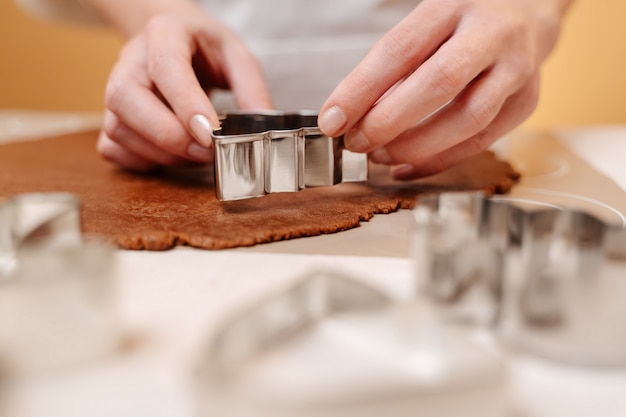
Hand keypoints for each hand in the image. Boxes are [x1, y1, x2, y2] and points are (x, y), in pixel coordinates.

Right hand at [97, 8, 272, 170]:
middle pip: (127, 99)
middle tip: (207, 152)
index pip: (166, 68)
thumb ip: (251, 87)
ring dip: (160, 154)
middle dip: (169, 137)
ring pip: (119, 129)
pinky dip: (141, 161)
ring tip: (195, 154)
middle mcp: (131, 60)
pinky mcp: (111, 117)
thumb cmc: (205, 48)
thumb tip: (261, 124)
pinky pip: (113, 148)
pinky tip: (169, 156)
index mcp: (164, 33)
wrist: (175, 40)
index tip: (211, 135)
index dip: (186, 105)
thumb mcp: (236, 55)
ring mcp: (115, 90)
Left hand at [319, 0, 570, 178]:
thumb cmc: (462, 17)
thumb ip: (392, 63)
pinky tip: (406, 166)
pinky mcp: (526, 102)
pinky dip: (438, 161)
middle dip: (389, 122)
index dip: (360, 90)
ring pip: (467, 119)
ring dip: (415, 147)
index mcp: (454, 5)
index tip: (332, 120)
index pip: (400, 50)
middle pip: (439, 84)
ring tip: (379, 156)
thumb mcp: (425, 20)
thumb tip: (350, 114)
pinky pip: (481, 142)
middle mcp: (491, 33)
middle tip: (356, 143)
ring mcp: (516, 69)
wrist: (528, 8)